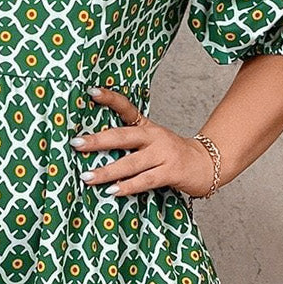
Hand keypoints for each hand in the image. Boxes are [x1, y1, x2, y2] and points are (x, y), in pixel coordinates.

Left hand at [69, 87, 218, 198]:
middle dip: (97, 141)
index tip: (91, 92)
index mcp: (147, 127)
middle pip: (122, 136)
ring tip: (87, 177)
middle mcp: (154, 136)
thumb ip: (128, 144)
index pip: (127, 108)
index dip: (110, 99)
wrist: (206, 164)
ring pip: (131, 162)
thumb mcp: (151, 142)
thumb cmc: (171, 156)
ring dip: (107, 171)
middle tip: (76, 144)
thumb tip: (92, 150)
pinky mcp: (171, 171)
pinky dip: (128, 186)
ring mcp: (163, 153)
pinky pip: (145, 180)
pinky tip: (113, 191)